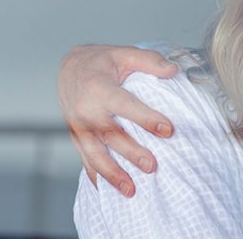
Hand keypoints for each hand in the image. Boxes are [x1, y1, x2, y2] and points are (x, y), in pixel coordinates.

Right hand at [57, 43, 178, 196]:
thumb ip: (149, 60)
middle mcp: (86, 110)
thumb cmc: (101, 61)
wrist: (69, 67)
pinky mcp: (76, 137)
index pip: (125, 105)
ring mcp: (79, 126)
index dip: (146, 117)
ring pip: (94, 154)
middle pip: (110, 135)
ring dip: (112, 173)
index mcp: (99, 87)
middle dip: (130, 152)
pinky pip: (84, 159)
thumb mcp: (124, 53)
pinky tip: (107, 190)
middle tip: (152, 166)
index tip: (168, 130)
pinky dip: (95, 176)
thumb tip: (173, 70)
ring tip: (131, 189)